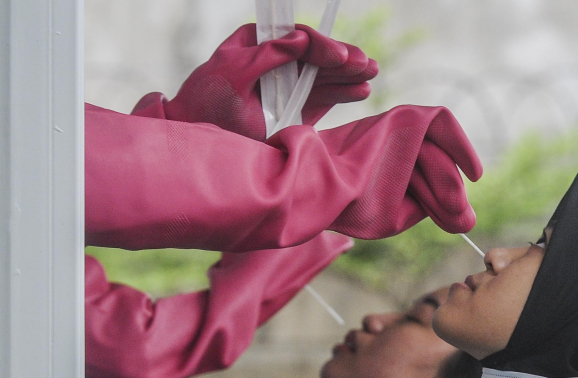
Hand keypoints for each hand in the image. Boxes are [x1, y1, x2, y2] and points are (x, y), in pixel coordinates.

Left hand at [134, 23, 376, 138]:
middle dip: (342, 58)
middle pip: (317, 56)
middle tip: (365, 63)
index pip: (296, 38)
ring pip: (326, 75)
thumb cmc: (209, 100)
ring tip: (371, 73)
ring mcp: (291, 85)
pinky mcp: (299, 107)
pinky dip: (344, 94)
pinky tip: (361, 90)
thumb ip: (264, 55)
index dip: (319, 44)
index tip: (337, 55)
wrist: (202, 135)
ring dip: (349, 74)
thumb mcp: (231, 73)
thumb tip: (299, 38)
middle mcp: (280, 61)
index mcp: (260, 43)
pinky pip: (325, 97)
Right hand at [293, 104, 483, 236]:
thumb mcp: (392, 214)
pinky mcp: (404, 118)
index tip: (460, 221)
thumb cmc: (347, 205)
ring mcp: (397, 129)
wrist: (320, 188)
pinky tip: (475, 173)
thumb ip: (428, 209)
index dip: (445, 202)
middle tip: (459, 217)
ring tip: (453, 206)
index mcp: (384, 163)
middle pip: (437, 168)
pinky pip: (443, 124)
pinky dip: (462, 145)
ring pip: (439, 156)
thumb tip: (470, 222)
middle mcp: (392, 143)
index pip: (426, 181)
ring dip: (447, 183)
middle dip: (449, 195)